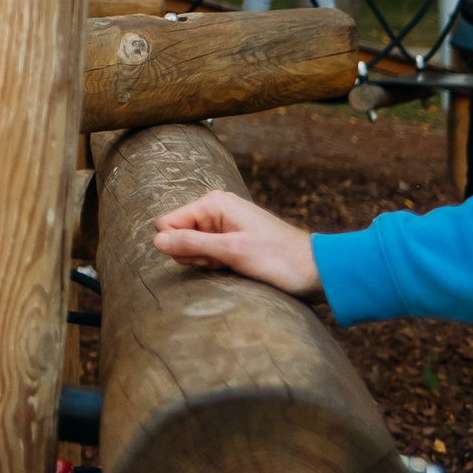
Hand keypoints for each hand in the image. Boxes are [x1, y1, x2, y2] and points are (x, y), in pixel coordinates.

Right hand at [152, 190, 320, 298]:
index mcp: (213, 203)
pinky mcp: (232, 237)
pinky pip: (208, 251)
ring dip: (206, 260)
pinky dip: (217, 262)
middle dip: (193, 254)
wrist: (315, 269)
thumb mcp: (233, 252)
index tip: (208, 255)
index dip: (180, 246)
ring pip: (192, 245)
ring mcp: (224, 223)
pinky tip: (236, 265)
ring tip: (232, 263)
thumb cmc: (279, 259)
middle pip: (178, 234)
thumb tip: (156, 241)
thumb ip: (192, 244)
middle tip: (223, 261)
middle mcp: (215, 208)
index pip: (166, 223)